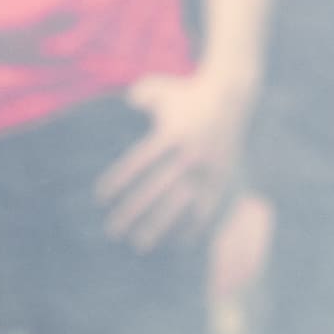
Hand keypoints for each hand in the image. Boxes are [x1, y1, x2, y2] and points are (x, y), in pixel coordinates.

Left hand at [100, 72, 251, 246]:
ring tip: (140, 244)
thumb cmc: (188, 93)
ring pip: (181, 204)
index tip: (100, 198)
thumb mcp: (161, 89)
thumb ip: (139, 96)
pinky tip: (178, 243)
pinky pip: (207, 206)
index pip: (138, 163)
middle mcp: (190, 153)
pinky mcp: (222, 175)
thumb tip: (127, 103)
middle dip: (133, 212)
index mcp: (172, 134)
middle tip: (113, 231)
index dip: (118, 181)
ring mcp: (208, 167)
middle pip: (156, 189)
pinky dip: (193, 226)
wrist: (233, 94)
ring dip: (159, 227)